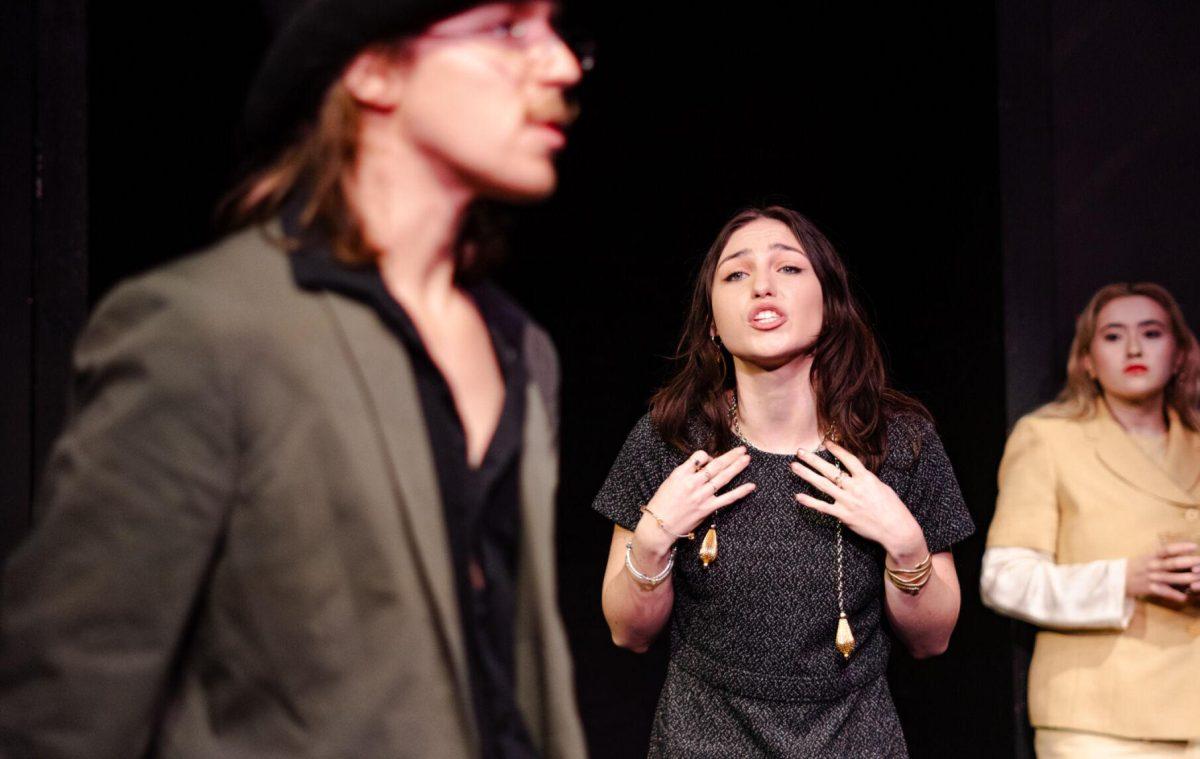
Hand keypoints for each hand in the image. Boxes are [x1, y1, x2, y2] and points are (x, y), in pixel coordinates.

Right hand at [634, 446, 754, 559]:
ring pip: (723, 478)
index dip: (708, 455)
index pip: (699, 456)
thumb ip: (686, 472)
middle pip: (716, 465)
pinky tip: (751, 485)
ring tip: (747, 458)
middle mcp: (693, 483)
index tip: (710, 459)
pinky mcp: (707, 508)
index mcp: (681, 474)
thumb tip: (704, 465)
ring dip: (737, 467)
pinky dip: (740, 491)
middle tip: (742, 449)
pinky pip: (727, 498)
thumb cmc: (662, 503)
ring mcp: (702, 496)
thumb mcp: (670, 481)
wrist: (659, 525)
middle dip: (731, 456)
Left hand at [791, 441, 925, 563]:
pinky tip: (798, 496)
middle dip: (813, 460)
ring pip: (822, 485)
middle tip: (799, 451)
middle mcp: (855, 488)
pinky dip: (809, 501)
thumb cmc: (892, 508)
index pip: (848, 459)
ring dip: (806, 474)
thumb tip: (854, 473)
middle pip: (830, 470)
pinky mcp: (843, 515)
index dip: (836, 449)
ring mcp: (847, 501)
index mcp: (866, 478)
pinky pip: (823, 507)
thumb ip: (865, 479)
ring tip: (794, 466)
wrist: (896, 529)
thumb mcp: (881, 487)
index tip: (825, 442)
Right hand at [1125, 542, 1199, 602]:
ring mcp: (1151, 578)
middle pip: (1172, 563)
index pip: (1167, 549)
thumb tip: (1183, 552)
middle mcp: (1152, 566)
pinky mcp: (1150, 589)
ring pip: (1172, 578)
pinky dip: (1175, 595)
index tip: (1194, 546)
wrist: (1118, 579)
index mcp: (1152, 556)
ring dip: (1187, 579)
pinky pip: (1165, 592)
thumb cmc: (1136, 566)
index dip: (1181, 547)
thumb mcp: (1147, 557)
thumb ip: (1163, 556)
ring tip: (1198, 578)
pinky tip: (1185, 596)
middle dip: (1188, 563)